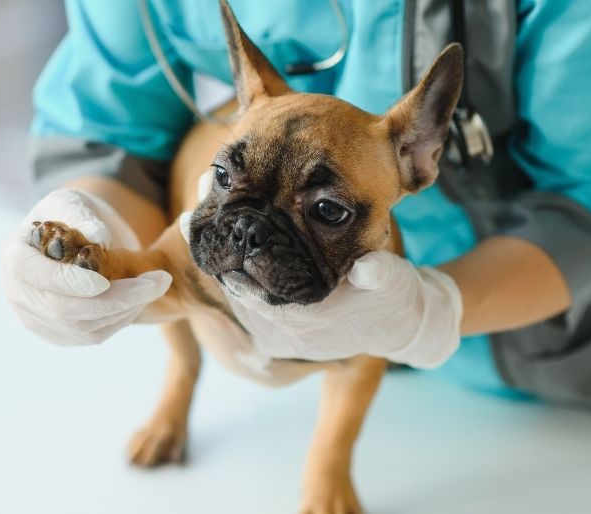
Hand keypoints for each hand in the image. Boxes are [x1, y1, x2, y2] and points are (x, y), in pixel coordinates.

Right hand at [2, 190, 170, 344]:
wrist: (74, 238)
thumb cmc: (71, 215)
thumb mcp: (73, 201)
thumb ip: (81, 215)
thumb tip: (99, 236)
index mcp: (15, 255)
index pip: (38, 276)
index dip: (71, 283)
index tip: (105, 281)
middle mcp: (19, 293)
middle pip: (64, 310)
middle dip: (115, 298)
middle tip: (157, 282)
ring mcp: (37, 318)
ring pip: (82, 328)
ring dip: (125, 309)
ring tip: (154, 285)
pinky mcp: (59, 334)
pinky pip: (92, 336)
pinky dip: (121, 320)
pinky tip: (139, 299)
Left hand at [180, 171, 460, 367]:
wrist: (398, 327)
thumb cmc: (393, 297)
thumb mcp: (393, 281)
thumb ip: (379, 274)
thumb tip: (369, 270)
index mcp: (305, 321)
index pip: (250, 287)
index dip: (226, 254)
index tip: (205, 218)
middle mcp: (283, 335)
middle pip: (234, 290)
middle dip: (216, 253)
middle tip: (192, 214)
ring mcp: (275, 338)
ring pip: (235, 295)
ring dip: (220, 263)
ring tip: (201, 223)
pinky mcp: (274, 335)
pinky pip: (244, 301)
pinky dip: (233, 274)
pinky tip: (224, 247)